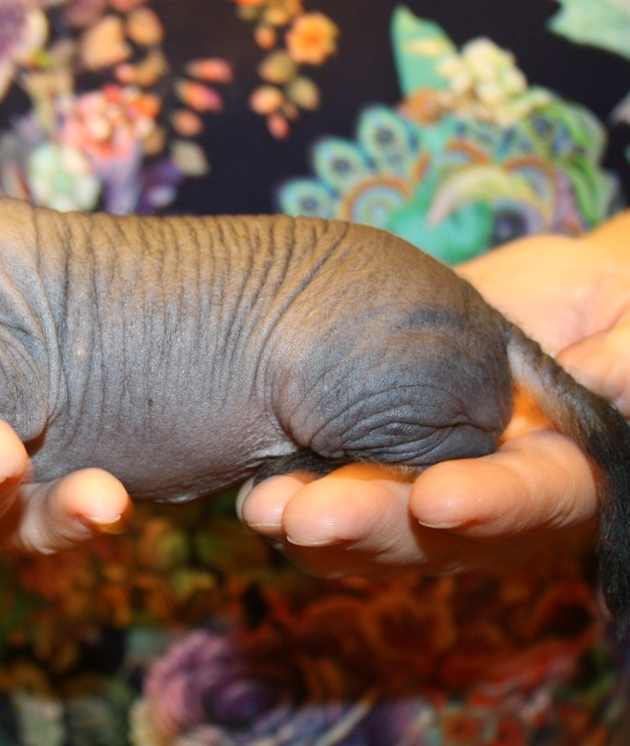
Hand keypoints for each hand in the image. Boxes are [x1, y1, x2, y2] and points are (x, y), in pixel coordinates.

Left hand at [238, 216, 629, 577]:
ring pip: (370, 531)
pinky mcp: (371, 465)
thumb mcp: (625, 323)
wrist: (547, 307)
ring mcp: (426, 493)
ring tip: (265, 509)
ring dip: (314, 524)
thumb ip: (621, 357)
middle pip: (433, 535)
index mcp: (563, 478)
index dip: (489, 507)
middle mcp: (490, 503)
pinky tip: (250, 490)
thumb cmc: (605, 310)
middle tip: (312, 517)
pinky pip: (329, 498)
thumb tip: (611, 374)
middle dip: (371, 525)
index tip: (438, 499)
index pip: (532, 502)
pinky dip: (289, 498)